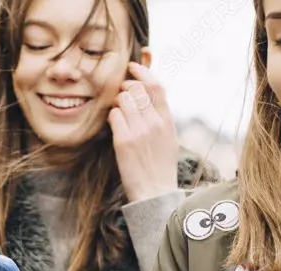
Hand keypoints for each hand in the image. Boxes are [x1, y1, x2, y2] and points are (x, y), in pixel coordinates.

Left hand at [108, 61, 178, 203]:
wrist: (155, 193)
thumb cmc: (160, 167)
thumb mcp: (168, 139)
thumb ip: (160, 117)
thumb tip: (147, 97)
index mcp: (167, 121)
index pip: (156, 86)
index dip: (142, 73)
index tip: (132, 67)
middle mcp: (154, 123)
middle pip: (136, 90)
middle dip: (125, 88)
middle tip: (120, 95)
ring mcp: (139, 131)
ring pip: (123, 100)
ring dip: (117, 102)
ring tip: (118, 114)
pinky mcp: (124, 141)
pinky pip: (114, 115)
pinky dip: (111, 116)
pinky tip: (114, 126)